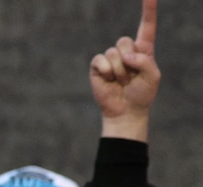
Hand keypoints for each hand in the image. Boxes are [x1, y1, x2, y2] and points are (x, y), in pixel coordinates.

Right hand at [90, 0, 158, 141]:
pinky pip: (100, 60)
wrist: (125, 111)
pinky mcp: (98, 67)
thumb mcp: (153, 76)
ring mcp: (111, 59)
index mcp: (144, 50)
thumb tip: (125, 56)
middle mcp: (127, 51)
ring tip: (121, 82)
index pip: (147, 26)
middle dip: (129, 59)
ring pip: (113, 52)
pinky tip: (109, 80)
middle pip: (124, 40)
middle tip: (130, 76)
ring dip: (119, 71)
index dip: (148, 10)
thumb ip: (145, 61)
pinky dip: (106, 71)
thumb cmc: (142, 94)